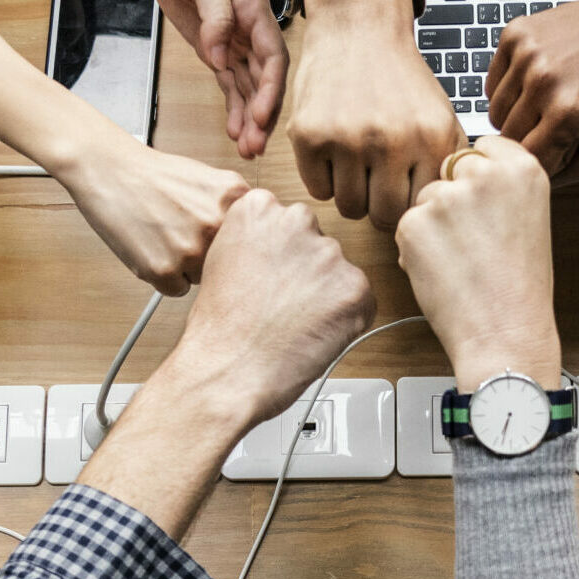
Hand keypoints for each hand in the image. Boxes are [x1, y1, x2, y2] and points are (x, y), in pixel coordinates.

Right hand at [63, 140, 248, 295]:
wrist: (111, 171)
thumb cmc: (156, 176)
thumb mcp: (211, 180)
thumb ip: (237, 210)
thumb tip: (259, 243)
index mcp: (235, 199)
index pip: (252, 242)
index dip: (233, 244)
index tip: (221, 241)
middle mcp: (217, 224)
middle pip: (229, 263)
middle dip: (210, 255)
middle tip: (184, 234)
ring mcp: (191, 250)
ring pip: (203, 279)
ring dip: (187, 268)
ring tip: (164, 237)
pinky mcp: (164, 270)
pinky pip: (177, 290)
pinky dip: (164, 277)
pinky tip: (152, 249)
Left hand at [147, 0, 287, 157]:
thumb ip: (215, 14)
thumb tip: (219, 54)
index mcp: (254, 10)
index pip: (272, 55)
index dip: (270, 88)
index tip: (260, 115)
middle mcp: (250, 30)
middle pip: (265, 79)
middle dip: (263, 114)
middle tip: (256, 146)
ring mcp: (235, 43)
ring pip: (249, 88)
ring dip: (250, 120)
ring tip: (248, 151)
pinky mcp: (217, 51)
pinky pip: (230, 86)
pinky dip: (234, 109)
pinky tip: (236, 134)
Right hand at [171, 189, 376, 424]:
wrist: (227, 370)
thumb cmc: (219, 329)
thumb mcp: (222, 261)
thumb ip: (256, 242)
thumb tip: (283, 250)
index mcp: (258, 208)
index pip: (287, 222)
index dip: (280, 256)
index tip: (268, 276)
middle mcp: (296, 220)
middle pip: (315, 243)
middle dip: (306, 272)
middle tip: (282, 305)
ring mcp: (329, 253)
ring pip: (338, 273)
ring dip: (326, 296)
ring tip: (293, 325)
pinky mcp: (355, 287)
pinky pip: (360, 301)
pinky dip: (344, 321)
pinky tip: (311, 335)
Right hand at [289, 0, 464, 229]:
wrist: (359, 27)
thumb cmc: (400, 78)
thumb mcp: (440, 114)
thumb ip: (448, 163)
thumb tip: (447, 211)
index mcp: (430, 138)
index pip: (420, 208)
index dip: (410, 206)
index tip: (402, 194)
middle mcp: (391, 141)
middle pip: (383, 216)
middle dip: (379, 206)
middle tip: (376, 185)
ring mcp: (347, 140)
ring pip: (348, 208)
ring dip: (351, 194)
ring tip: (355, 166)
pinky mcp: (309, 136)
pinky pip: (317, 190)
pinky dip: (324, 179)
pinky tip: (333, 153)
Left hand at [394, 137, 560, 390]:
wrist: (505, 332)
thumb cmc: (519, 288)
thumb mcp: (528, 219)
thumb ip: (500, 188)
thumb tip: (464, 174)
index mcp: (522, 167)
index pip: (482, 148)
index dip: (477, 179)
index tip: (483, 203)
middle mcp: (485, 173)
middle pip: (449, 170)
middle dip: (452, 200)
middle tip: (472, 242)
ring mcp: (447, 197)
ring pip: (425, 199)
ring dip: (432, 226)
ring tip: (461, 263)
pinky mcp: (414, 223)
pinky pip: (406, 226)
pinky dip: (415, 249)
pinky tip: (443, 273)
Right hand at [485, 0, 578, 183]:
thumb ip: (578, 174)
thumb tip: (541, 184)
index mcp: (567, 113)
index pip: (528, 162)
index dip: (547, 161)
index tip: (564, 149)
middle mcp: (541, 81)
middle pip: (507, 139)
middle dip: (531, 139)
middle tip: (560, 124)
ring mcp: (525, 54)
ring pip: (495, 112)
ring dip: (518, 115)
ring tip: (550, 101)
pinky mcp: (516, 34)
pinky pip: (493, 82)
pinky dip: (510, 88)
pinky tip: (539, 81)